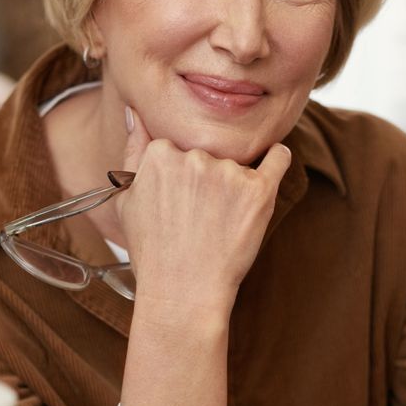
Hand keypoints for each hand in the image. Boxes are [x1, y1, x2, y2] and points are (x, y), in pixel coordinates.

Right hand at [116, 106, 290, 317]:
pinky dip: (275, 160)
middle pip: (207, 152)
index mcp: (161, 153)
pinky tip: (269, 168)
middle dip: (205, 177)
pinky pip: (278, 158)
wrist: (183, 293)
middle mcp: (195, 157)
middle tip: (199, 215)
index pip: (177, 147)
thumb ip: (133, 150)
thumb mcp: (127, 201)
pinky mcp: (260, 191)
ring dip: (233, 183)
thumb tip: (135, 112)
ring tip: (219, 223)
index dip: (179, 173)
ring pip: (237, 161)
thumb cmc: (152, 252)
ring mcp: (229, 173)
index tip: (178, 200)